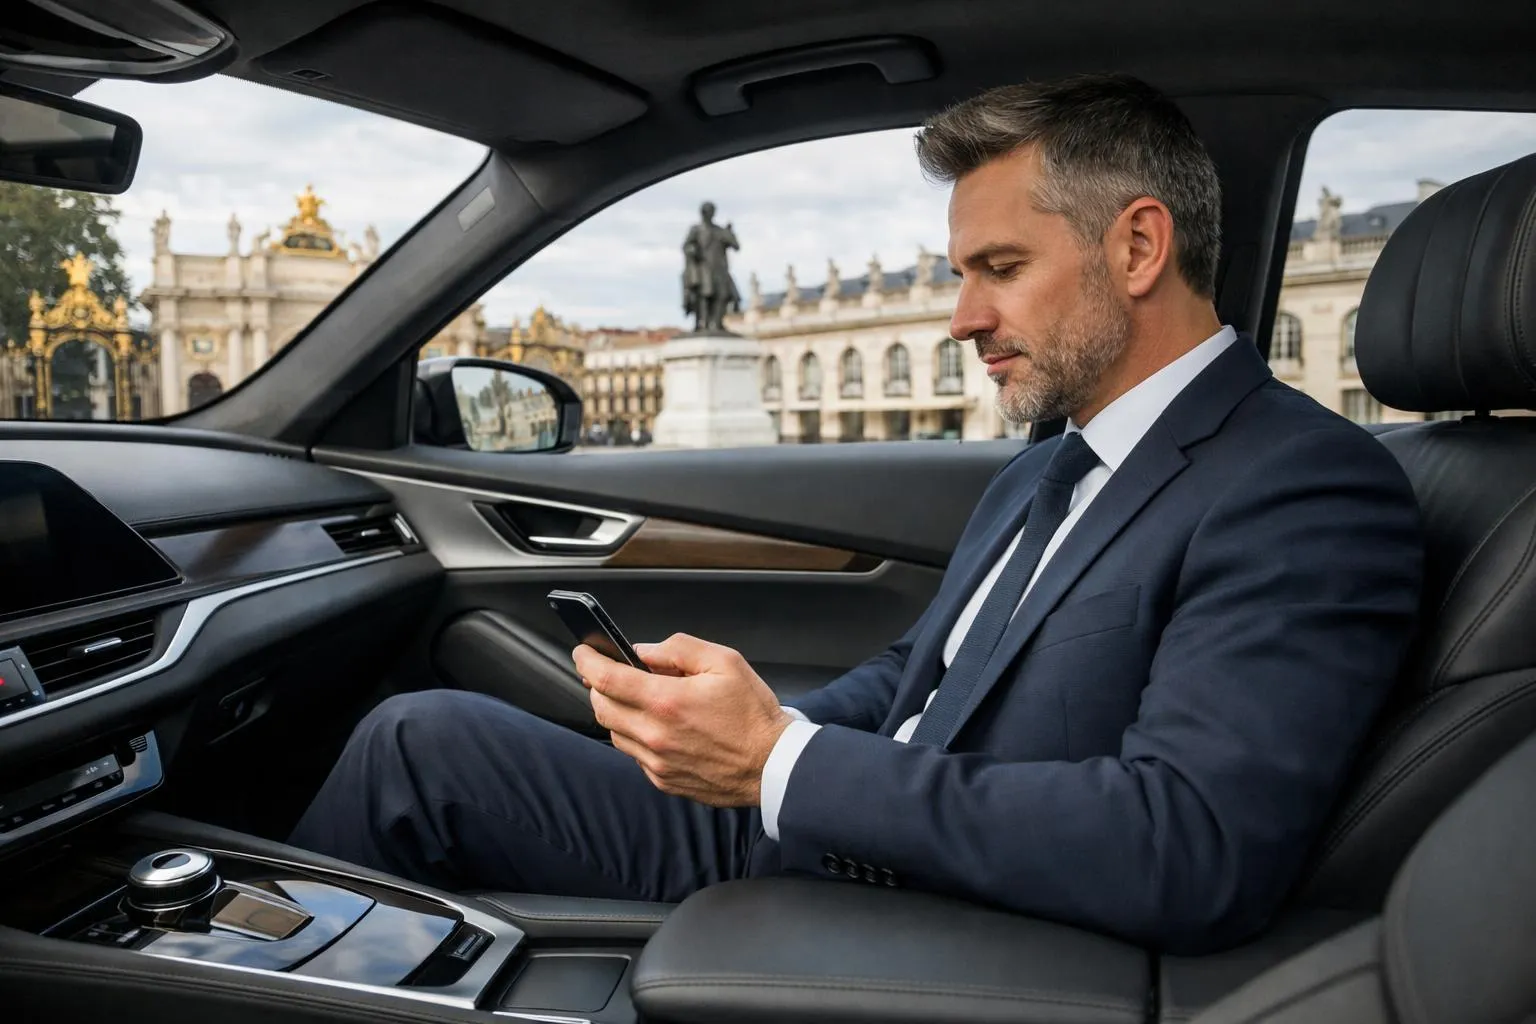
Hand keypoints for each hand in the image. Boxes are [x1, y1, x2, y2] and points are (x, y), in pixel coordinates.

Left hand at [573, 634, 792, 806]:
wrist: (772, 765)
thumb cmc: (753, 715)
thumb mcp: (725, 662)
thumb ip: (679, 649)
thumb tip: (645, 651)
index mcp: (668, 701)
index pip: (606, 679)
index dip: (587, 661)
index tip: (583, 652)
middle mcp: (655, 735)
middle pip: (601, 707)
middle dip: (598, 686)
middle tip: (610, 673)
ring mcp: (656, 762)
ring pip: (614, 733)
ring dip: (617, 712)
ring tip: (640, 699)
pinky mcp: (663, 780)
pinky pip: (634, 755)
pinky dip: (636, 736)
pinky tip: (659, 726)